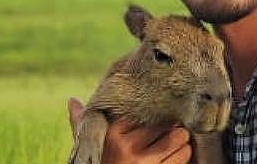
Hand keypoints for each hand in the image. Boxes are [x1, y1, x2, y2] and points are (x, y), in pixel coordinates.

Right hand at [67, 97, 192, 163]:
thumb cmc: (102, 163)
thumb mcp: (92, 147)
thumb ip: (82, 124)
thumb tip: (71, 100)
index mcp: (112, 134)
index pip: (144, 110)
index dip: (156, 110)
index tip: (161, 108)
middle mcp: (127, 147)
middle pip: (164, 122)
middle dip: (172, 124)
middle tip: (175, 124)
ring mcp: (143, 163)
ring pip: (177, 138)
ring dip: (182, 137)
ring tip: (179, 137)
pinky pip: (183, 156)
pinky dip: (185, 151)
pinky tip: (181, 151)